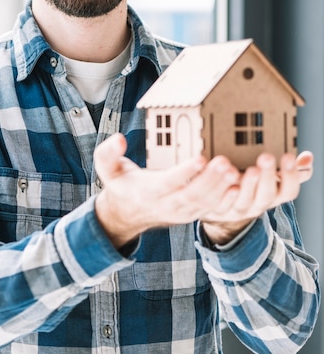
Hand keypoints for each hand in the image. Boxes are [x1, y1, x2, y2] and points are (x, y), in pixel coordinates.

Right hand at [93, 133, 312, 248]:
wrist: (130, 214)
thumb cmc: (123, 185)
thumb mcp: (108, 170)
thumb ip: (108, 154)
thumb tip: (118, 139)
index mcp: (150, 192)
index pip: (169, 182)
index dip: (185, 172)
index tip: (199, 157)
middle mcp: (170, 204)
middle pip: (194, 195)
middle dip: (212, 180)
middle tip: (227, 163)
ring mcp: (186, 211)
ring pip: (208, 203)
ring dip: (225, 189)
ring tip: (240, 171)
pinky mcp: (197, 211)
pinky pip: (216, 207)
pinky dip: (230, 198)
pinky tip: (244, 184)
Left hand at [201, 149, 312, 244]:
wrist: (219, 208)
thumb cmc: (250, 187)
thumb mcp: (272, 179)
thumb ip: (290, 170)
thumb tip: (307, 157)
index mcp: (274, 196)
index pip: (289, 190)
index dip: (291, 175)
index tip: (288, 156)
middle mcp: (258, 205)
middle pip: (266, 195)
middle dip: (268, 177)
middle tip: (266, 157)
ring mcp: (238, 209)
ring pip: (243, 201)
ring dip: (246, 185)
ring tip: (245, 168)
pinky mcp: (217, 208)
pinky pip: (220, 202)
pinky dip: (221, 190)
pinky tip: (224, 177)